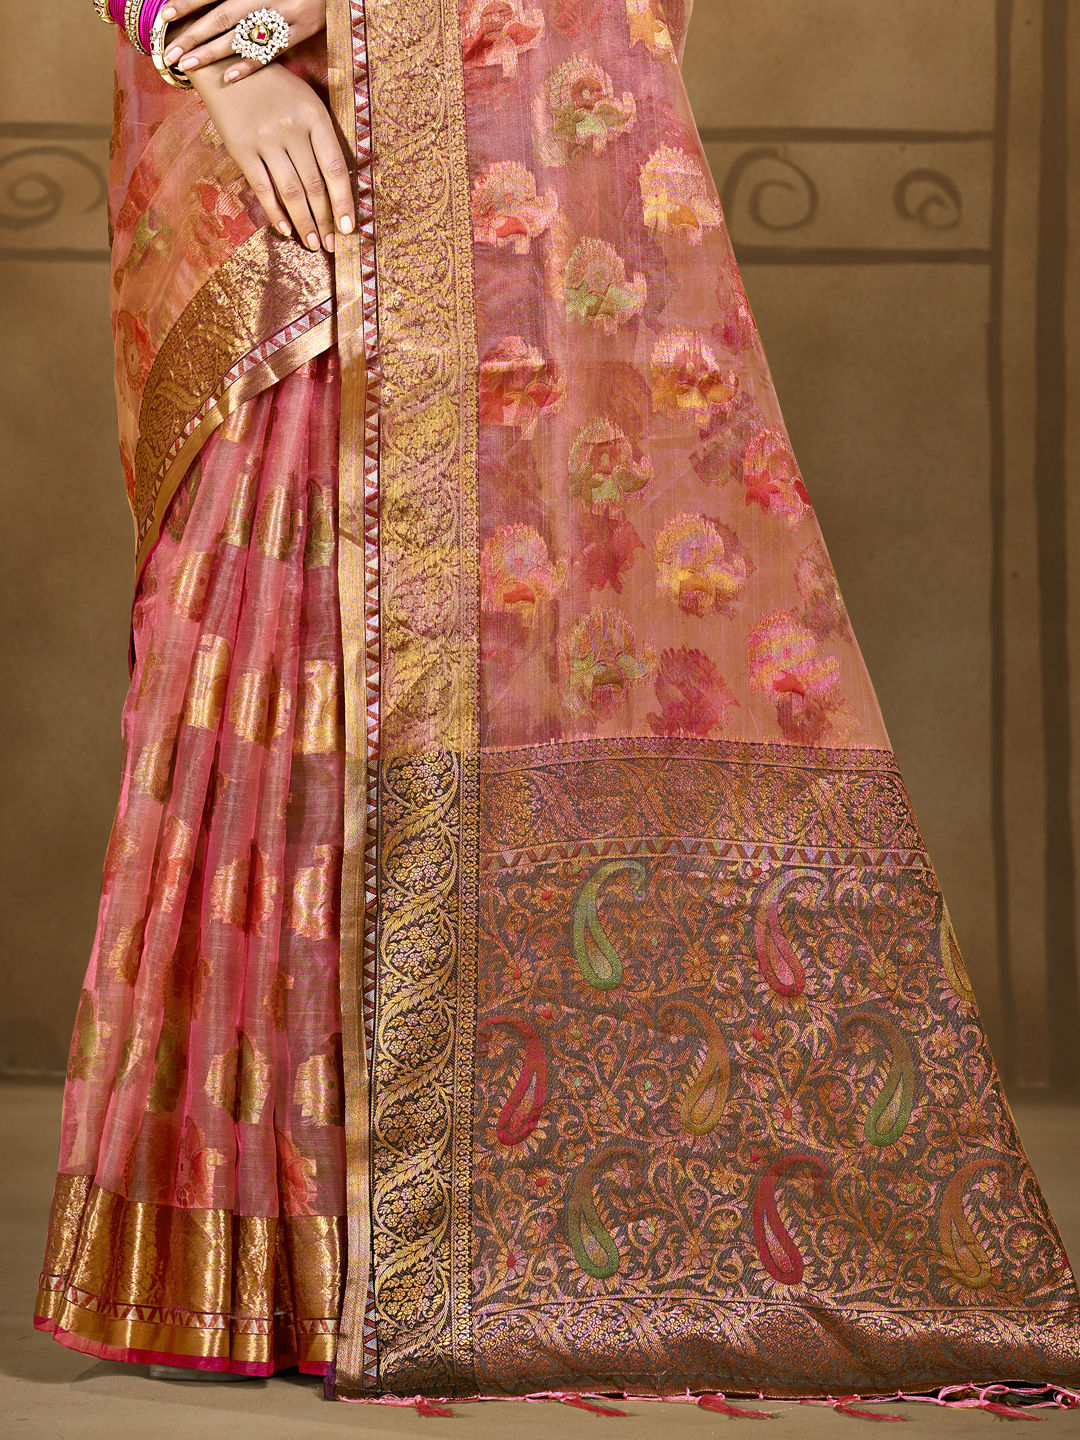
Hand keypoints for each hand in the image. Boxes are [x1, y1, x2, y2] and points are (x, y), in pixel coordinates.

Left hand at [162, 0, 325, 83]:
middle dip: (193, 34)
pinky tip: (229, 77)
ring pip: (242, 35)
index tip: (164, 16)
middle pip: (221, 16)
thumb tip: (208, 8)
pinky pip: (272, 51)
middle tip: (170, 52)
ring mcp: (284, 13)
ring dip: (212, 52)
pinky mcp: (303, 29)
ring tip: (188, 64)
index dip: (187, 3)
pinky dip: (250, 64)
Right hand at [188, 58, 353, 249]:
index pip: (335, 168)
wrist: (226, 66)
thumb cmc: (275, 89)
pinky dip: (275, 212)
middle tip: (331, 244)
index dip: (343, 202)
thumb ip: (322, 137)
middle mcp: (291, 128)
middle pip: (314, 185)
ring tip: (312, 244)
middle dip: (325, 220)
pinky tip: (285, 230)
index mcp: (314, 115)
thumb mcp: (306, 101)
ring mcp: (265, 139)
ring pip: (291, 191)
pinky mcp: (241, 148)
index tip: (349, 229)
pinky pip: (262, 188)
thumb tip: (338, 187)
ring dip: (304, 222)